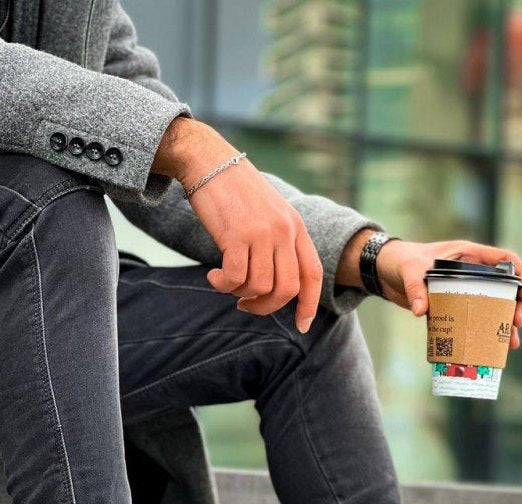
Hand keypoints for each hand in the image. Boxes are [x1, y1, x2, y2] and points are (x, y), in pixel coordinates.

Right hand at [153, 117, 322, 332]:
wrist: (209, 161)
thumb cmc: (235, 192)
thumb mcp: (269, 214)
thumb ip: (279, 243)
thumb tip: (275, 285)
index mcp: (296, 227)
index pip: (312, 274)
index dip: (309, 304)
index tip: (301, 325)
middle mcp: (284, 231)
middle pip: (286, 289)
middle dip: (266, 307)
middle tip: (247, 305)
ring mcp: (262, 233)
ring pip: (260, 287)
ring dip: (240, 294)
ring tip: (226, 283)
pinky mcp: (237, 235)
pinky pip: (236, 279)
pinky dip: (223, 285)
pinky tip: (214, 277)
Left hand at [337, 232, 521, 348]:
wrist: (383, 271)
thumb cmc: (399, 261)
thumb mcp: (409, 269)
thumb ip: (415, 287)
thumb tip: (421, 311)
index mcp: (470, 255)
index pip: (506, 260)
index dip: (521, 276)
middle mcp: (472, 272)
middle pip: (506, 287)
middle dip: (516, 306)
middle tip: (516, 325)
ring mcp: (464, 290)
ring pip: (493, 306)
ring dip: (503, 324)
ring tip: (511, 344)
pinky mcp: (453, 306)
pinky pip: (474, 320)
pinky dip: (482, 333)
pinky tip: (491, 349)